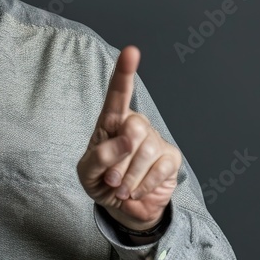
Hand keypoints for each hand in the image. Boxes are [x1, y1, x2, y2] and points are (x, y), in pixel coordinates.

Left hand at [77, 46, 181, 231]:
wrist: (124, 207)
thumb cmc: (102, 182)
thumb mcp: (87, 174)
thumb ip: (99, 157)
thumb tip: (127, 140)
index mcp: (111, 122)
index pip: (117, 94)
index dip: (125, 72)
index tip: (131, 52)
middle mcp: (135, 125)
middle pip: (133, 128)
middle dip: (118, 161)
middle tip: (111, 180)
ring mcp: (155, 139)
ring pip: (146, 150)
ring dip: (129, 178)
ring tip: (122, 189)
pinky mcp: (171, 157)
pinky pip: (160, 168)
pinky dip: (144, 186)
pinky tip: (136, 191)